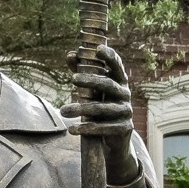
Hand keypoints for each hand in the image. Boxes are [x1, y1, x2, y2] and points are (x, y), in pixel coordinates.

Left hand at [63, 41, 143, 187]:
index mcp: (120, 81)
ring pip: (102, 108)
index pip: (117, 65)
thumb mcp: (94, 90)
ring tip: (63, 111)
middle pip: (108, 85)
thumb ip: (82, 71)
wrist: (116, 139)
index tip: (98, 49)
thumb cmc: (102, 106)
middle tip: (72, 79)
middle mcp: (125, 94)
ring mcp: (125, 111)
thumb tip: (71, 54)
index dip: (109, 56)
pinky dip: (86, 128)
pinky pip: (103, 128)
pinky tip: (72, 129)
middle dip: (90, 81)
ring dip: (81, 109)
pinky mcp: (124, 128)